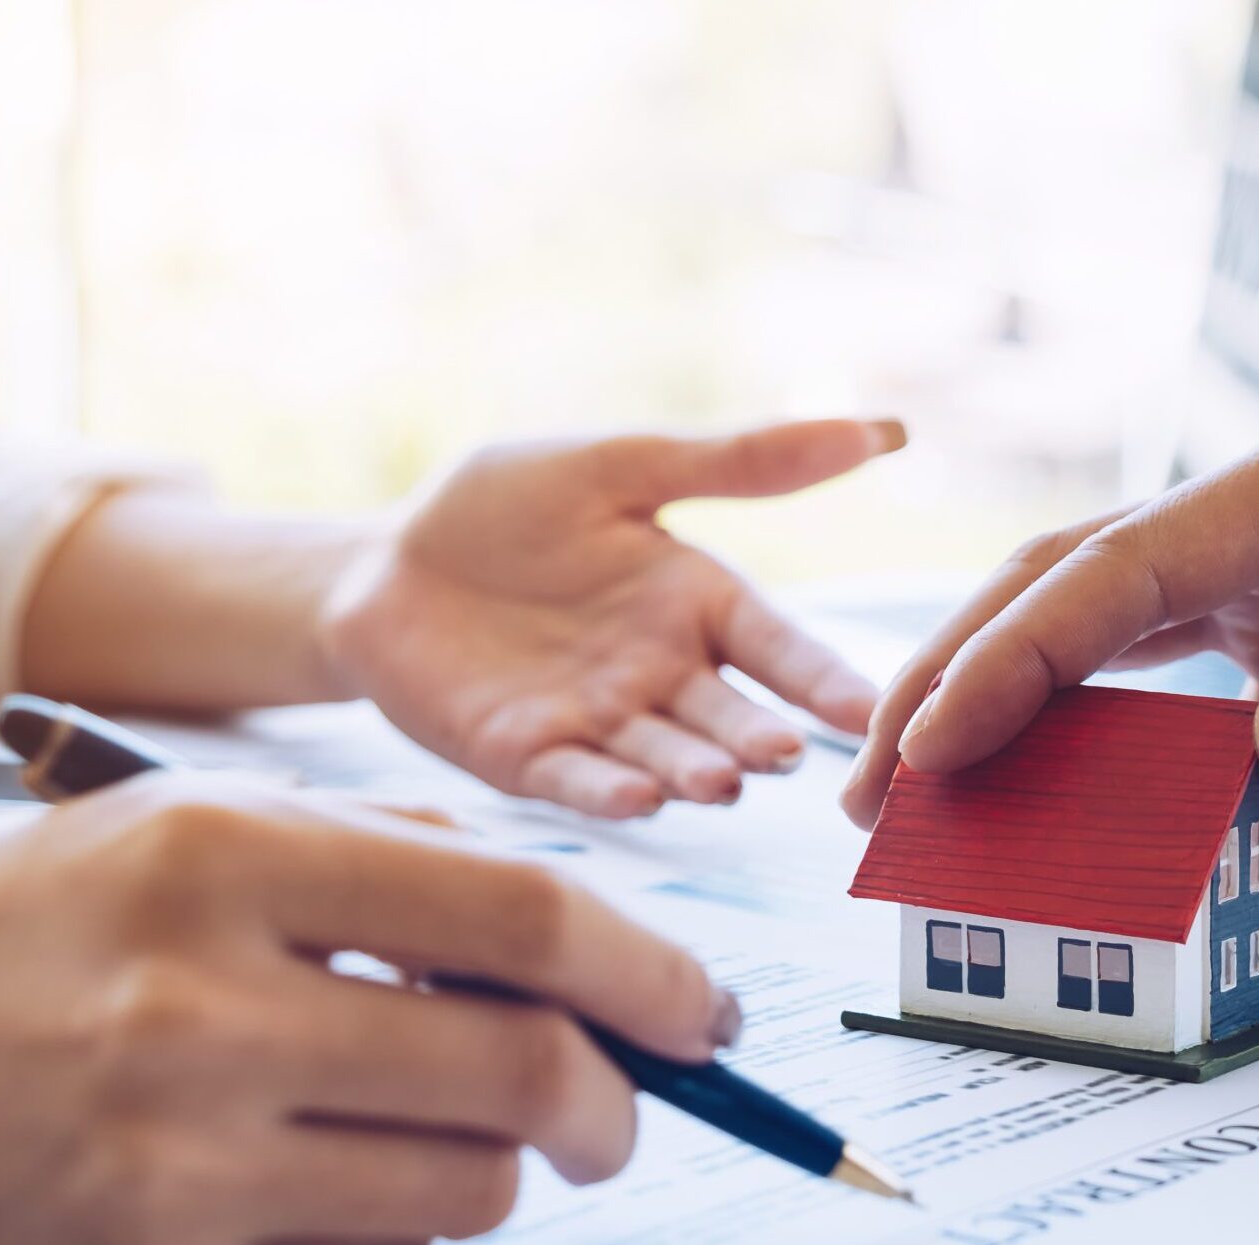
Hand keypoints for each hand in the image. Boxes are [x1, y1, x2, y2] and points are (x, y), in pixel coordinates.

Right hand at [0, 775, 734, 1244]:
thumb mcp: (166, 826)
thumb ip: (373, 857)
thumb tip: (570, 927)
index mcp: (219, 860)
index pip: (519, 919)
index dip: (653, 968)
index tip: (703, 1006)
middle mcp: (200, 1013)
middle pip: (523, 1076)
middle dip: (610, 1099)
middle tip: (610, 1101)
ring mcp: (168, 1168)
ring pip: (463, 1199)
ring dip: (491, 1171)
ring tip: (424, 1131)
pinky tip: (325, 1197)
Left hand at [322, 419, 900, 816]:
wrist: (382, 561)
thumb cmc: (503, 506)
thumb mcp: (620, 464)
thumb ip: (738, 460)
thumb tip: (876, 430)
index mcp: (696, 604)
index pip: (777, 646)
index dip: (820, 678)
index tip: (867, 707)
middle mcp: (662, 676)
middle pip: (726, 716)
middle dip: (756, 739)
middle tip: (785, 754)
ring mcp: (597, 723)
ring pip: (659, 757)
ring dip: (690, 774)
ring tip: (720, 782)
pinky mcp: (527, 758)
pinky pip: (575, 778)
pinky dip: (605, 792)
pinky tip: (635, 799)